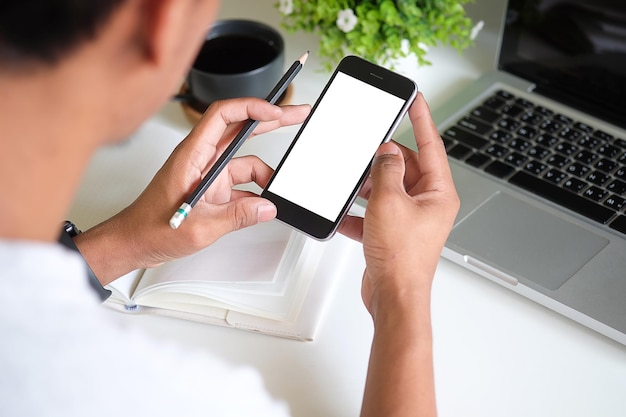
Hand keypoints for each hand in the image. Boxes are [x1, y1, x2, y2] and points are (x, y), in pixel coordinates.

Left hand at [75, 98, 309, 284]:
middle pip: (240, 129)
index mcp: (193, 155)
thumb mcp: (199, 227)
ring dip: (264, 174)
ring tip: (276, 190)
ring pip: (244, 161)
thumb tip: (268, 207)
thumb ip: (237, 216)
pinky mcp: (211, 188)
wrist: (133, 243)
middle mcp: (201, 158)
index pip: (222, 116)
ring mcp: (207, 173)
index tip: (275, 113)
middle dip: (270, 121)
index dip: (250, 108)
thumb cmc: (150, 229)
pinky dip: (254, 193)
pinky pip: (240, 183)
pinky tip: (262, 206)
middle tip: (297, 114)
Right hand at [344, 93, 458, 416]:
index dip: (420, 118)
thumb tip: (385, 151)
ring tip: (352, 188)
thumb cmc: (402, 259)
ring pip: (386, 189)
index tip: (413, 98)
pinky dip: (358, 213)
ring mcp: (409, 218)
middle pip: (403, 166)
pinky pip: (374, 212)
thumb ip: (385, 170)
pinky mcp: (392, 232)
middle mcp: (427, 203)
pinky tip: (344, 216)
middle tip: (364, 155)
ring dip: (367, 188)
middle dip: (381, 162)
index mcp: (438, 192)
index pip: (430, 144)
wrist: (393, 298)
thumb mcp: (389, 202)